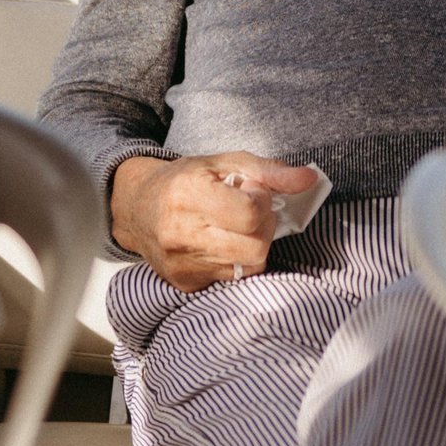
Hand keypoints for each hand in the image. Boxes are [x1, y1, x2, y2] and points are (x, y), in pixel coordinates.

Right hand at [111, 151, 319, 291]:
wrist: (137, 208)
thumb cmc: (185, 180)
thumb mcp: (225, 161)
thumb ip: (269, 171)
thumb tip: (309, 179)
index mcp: (188, 195)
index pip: (250, 213)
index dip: (263, 201)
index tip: (253, 192)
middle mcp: (181, 233)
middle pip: (254, 247)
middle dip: (264, 227)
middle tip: (251, 212)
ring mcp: (182, 264)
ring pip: (248, 266)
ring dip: (254, 244)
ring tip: (238, 226)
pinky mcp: (185, 283)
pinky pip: (232, 278)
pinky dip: (238, 260)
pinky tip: (224, 242)